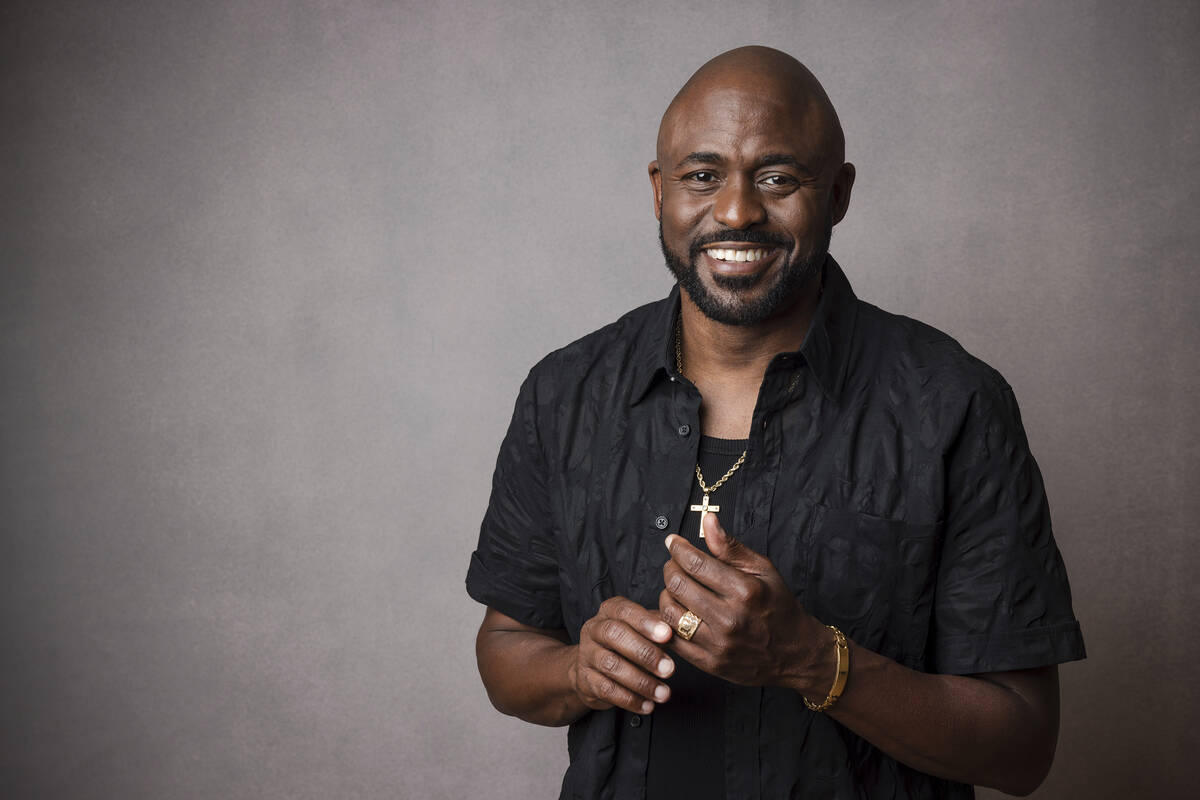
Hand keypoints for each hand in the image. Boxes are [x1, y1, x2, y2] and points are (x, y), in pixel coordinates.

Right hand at [571, 596, 675, 713]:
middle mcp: (593, 629)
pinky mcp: (584, 680)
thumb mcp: (642, 629)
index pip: (625, 611)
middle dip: (644, 653)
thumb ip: (660, 626)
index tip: (667, 635)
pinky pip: (606, 690)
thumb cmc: (626, 642)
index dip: (646, 622)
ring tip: (664, 693)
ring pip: (611, 665)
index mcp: (609, 611)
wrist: (592, 666)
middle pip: (614, 635)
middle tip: (669, 669)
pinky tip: (648, 705)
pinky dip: (630, 699)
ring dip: (641, 682)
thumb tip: (683, 630)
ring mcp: (586, 654)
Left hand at [659, 513, 831, 688]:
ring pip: (670, 613)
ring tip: (676, 588)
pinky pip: (673, 640)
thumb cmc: (779, 607)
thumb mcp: (763, 570)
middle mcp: (730, 618)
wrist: (795, 654)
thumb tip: (708, 521)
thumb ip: (731, 547)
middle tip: (674, 564)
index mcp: (745, 591)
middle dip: (670, 568)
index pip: (695, 563)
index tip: (673, 542)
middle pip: (677, 585)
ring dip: (666, 595)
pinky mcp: (710, 664)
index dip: (678, 548)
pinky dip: (667, 623)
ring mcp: (719, 644)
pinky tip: (676, 611)